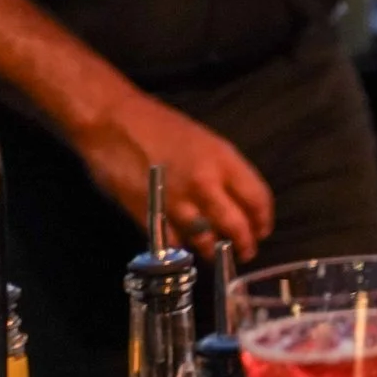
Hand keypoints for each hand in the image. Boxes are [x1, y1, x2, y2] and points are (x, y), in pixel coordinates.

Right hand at [77, 92, 274, 262]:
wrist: (113, 123)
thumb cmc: (159, 125)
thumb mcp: (205, 141)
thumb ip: (223, 170)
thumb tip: (235, 197)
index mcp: (223, 161)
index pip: (257, 198)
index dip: (263, 219)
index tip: (263, 230)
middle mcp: (205, 184)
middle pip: (236, 225)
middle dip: (244, 243)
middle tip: (246, 251)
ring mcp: (176, 202)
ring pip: (206, 239)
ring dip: (214, 250)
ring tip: (216, 253)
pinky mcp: (149, 215)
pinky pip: (173, 241)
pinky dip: (181, 248)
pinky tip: (184, 247)